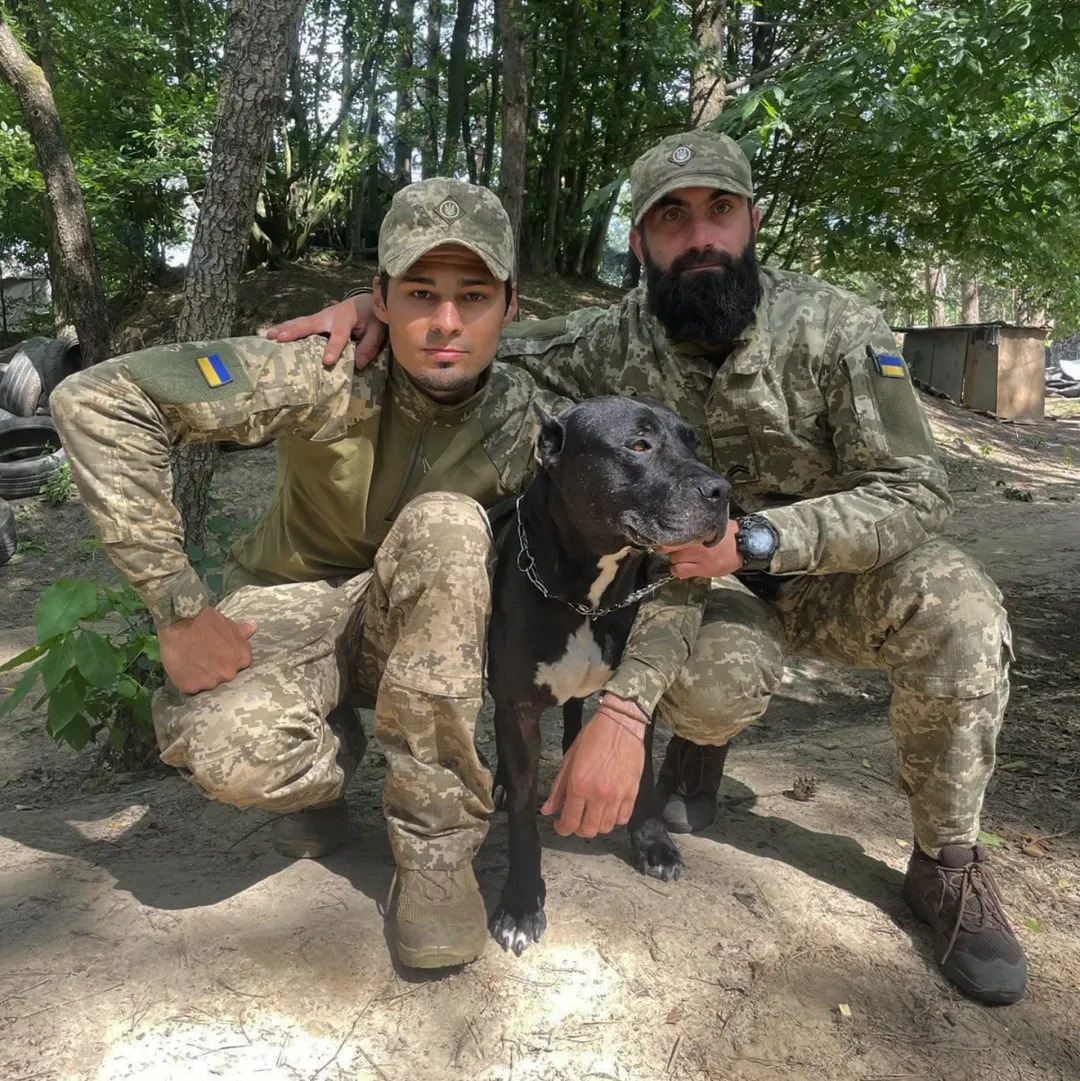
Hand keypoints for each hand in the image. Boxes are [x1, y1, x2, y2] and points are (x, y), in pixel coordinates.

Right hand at [158, 606, 256, 693]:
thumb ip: (241, 631)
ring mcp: (211, 681)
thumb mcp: (226, 623)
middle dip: (215, 669)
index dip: (227, 660)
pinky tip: (182, 668)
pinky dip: (187, 680)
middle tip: (202, 657)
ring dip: (201, 675)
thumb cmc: (203, 620)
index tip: (217, 654)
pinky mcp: (192, 686)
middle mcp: (229, 672)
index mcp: (241, 658)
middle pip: (224, 676)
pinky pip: (191, 687)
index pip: (239, 665)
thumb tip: (253, 626)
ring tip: (190, 661)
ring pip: (207, 683)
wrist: (178, 623)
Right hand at [262, 294, 385, 368]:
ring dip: (283, 328)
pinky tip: (272, 335)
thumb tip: (359, 364)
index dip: (333, 348)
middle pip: (309, 323)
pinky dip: (285, 329)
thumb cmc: (373, 316)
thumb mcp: (378, 329)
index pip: (339, 334)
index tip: (326, 361)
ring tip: (268, 337)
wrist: (367, 300)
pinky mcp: (316, 320)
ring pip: (300, 322)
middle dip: (294, 331)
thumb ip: (370, 345)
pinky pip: (299, 325)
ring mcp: (320, 317)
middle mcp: (330, 315)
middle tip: (279, 339)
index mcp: (347, 317)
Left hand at [541, 694, 647, 837]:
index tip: (560, 825)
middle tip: (575, 819)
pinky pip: (623, 818)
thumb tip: (548, 809)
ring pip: (606, 827)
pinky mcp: (632, 793)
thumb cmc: (594, 736)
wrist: (621, 724)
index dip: (562, 829)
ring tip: (591, 813)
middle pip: (588, 830)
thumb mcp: (569, 759)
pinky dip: (614, 819)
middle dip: (578, 829)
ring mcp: (618, 796)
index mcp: (579, 785)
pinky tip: (608, 809)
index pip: (569, 822)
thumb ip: (558, 788)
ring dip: (596, 824)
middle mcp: (599, 795)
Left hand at [657, 518, 742, 578]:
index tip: (661, 533)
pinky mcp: (703, 569)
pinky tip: (680, 567)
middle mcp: (698, 541)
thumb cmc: (728, 534)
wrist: (745, 547)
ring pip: (673, 558)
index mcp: (700, 528)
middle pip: (669, 544)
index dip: (664, 532)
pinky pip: (679, 571)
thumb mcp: (713, 523)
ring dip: (675, 557)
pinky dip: (676, 569)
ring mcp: (700, 556)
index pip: (674, 529)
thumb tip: (676, 517)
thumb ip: (697, 522)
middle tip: (667, 546)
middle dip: (666, 545)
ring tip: (681, 555)